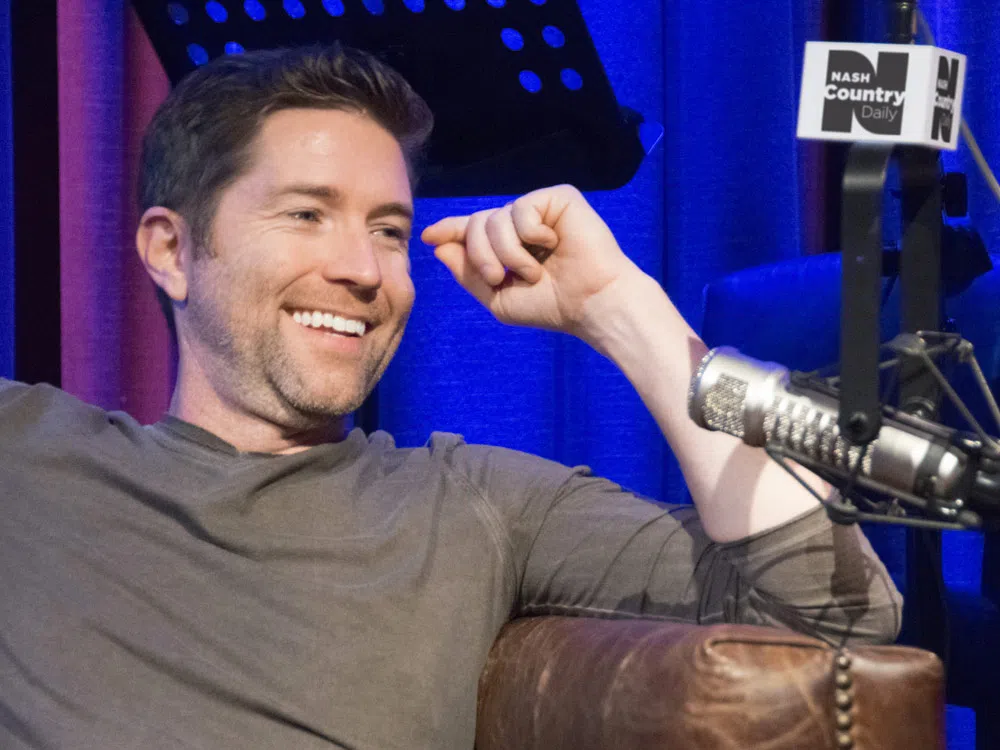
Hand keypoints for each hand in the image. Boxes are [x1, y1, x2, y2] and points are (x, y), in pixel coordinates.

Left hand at [421, 185, 640, 336]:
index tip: (428, 236)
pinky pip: (522, 209)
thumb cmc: (551, 305)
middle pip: (476, 224)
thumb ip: (469, 273)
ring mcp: (539, 209)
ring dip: (508, 253)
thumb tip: (439, 247)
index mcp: (507, 245)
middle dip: (480, 254)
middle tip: (499, 277)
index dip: (449, 230)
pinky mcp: (558, 198)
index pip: (471, 230)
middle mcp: (520, 223)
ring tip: (533, 271)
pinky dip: (531, 235)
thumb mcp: (499, 298)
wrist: (591, 303)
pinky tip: (553, 245)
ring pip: (495, 219)